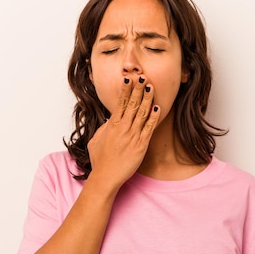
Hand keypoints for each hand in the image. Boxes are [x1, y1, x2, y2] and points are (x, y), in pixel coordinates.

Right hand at [87, 75, 159, 189]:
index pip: (120, 103)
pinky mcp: (141, 145)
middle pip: (132, 104)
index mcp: (112, 125)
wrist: (106, 176)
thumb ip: (104, 128)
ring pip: (142, 113)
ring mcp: (133, 136)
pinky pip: (149, 128)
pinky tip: (157, 107)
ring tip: (151, 86)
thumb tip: (110, 120)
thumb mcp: (96, 140)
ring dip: (147, 99)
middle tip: (143, 77)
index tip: (129, 79)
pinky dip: (153, 117)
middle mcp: (123, 128)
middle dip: (138, 89)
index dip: (125, 90)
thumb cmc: (100, 160)